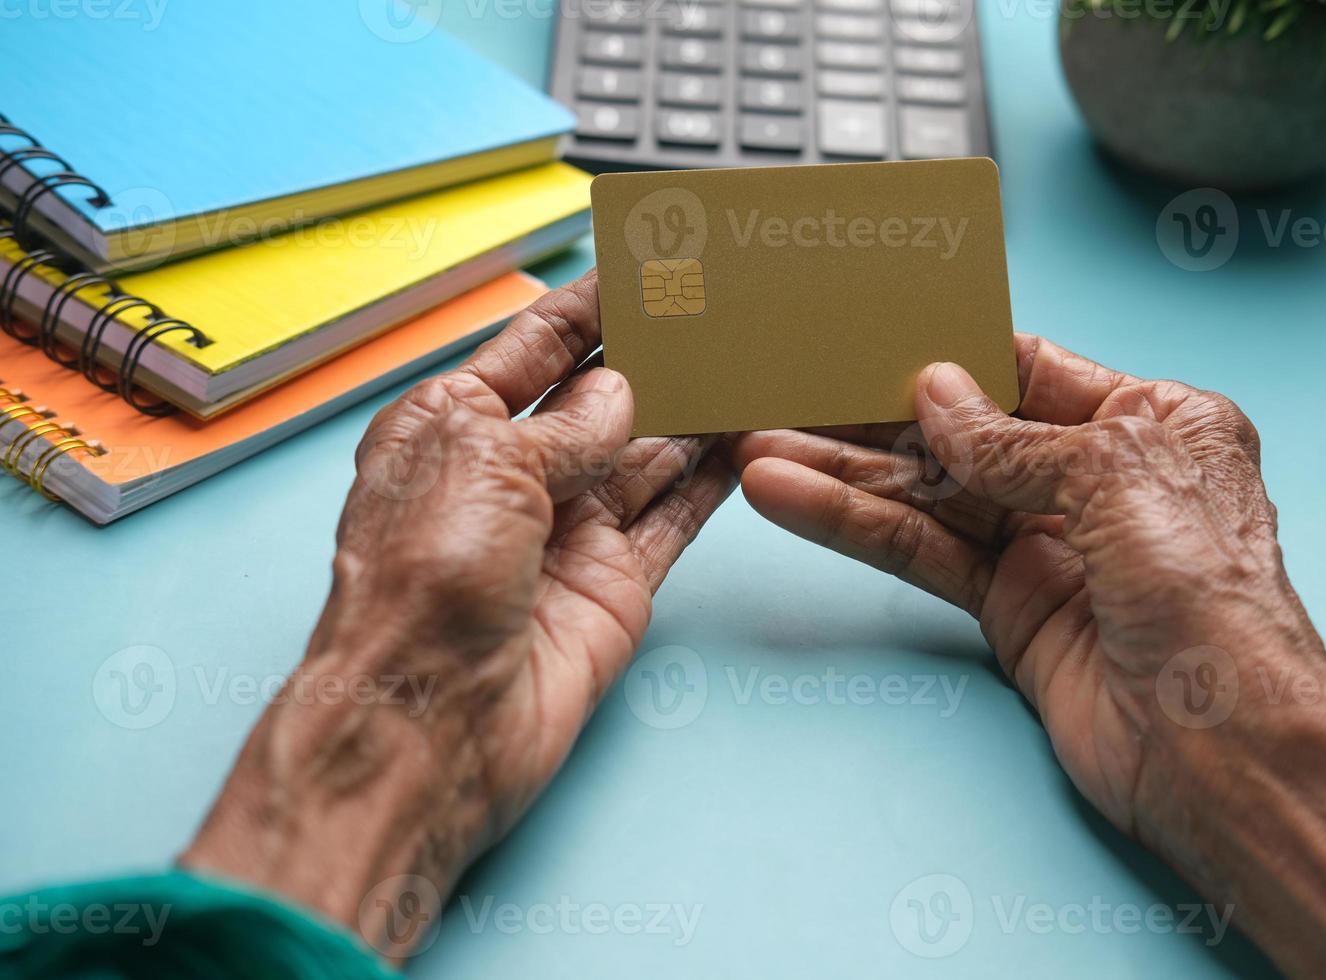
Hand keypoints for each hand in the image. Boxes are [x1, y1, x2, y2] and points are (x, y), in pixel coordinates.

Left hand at [182, 271, 734, 956]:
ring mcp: (567, 531)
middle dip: (653, 356)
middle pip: (599, 399)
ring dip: (694, 412)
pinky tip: (745, 441)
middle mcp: (512, 476)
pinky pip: (673, 518)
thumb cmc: (421, 586)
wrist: (433, 722)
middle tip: (714, 310)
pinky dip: (711, 482)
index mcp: (452, 428)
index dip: (588, 308)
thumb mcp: (487, 464)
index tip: (642, 269)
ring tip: (747, 360)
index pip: (534, 348)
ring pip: (647, 455)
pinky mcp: (614, 584)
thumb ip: (567, 423)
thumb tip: (622, 391)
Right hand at [735, 337, 1325, 977]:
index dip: (948, 351)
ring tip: (760, 443)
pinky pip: (921, 552)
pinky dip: (855, 527)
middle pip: (963, 432)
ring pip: (928, 494)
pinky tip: (792, 500)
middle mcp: (1097, 477)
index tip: (870, 332)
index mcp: (1153, 420)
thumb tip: (934, 392)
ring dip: (844, 472)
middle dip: (874, 414)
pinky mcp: (1007, 607)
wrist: (1218, 747)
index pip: (1028, 368)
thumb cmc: (1205, 593)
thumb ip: (1010, 438)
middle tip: (789, 390)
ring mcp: (1047, 545)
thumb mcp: (1114, 472)